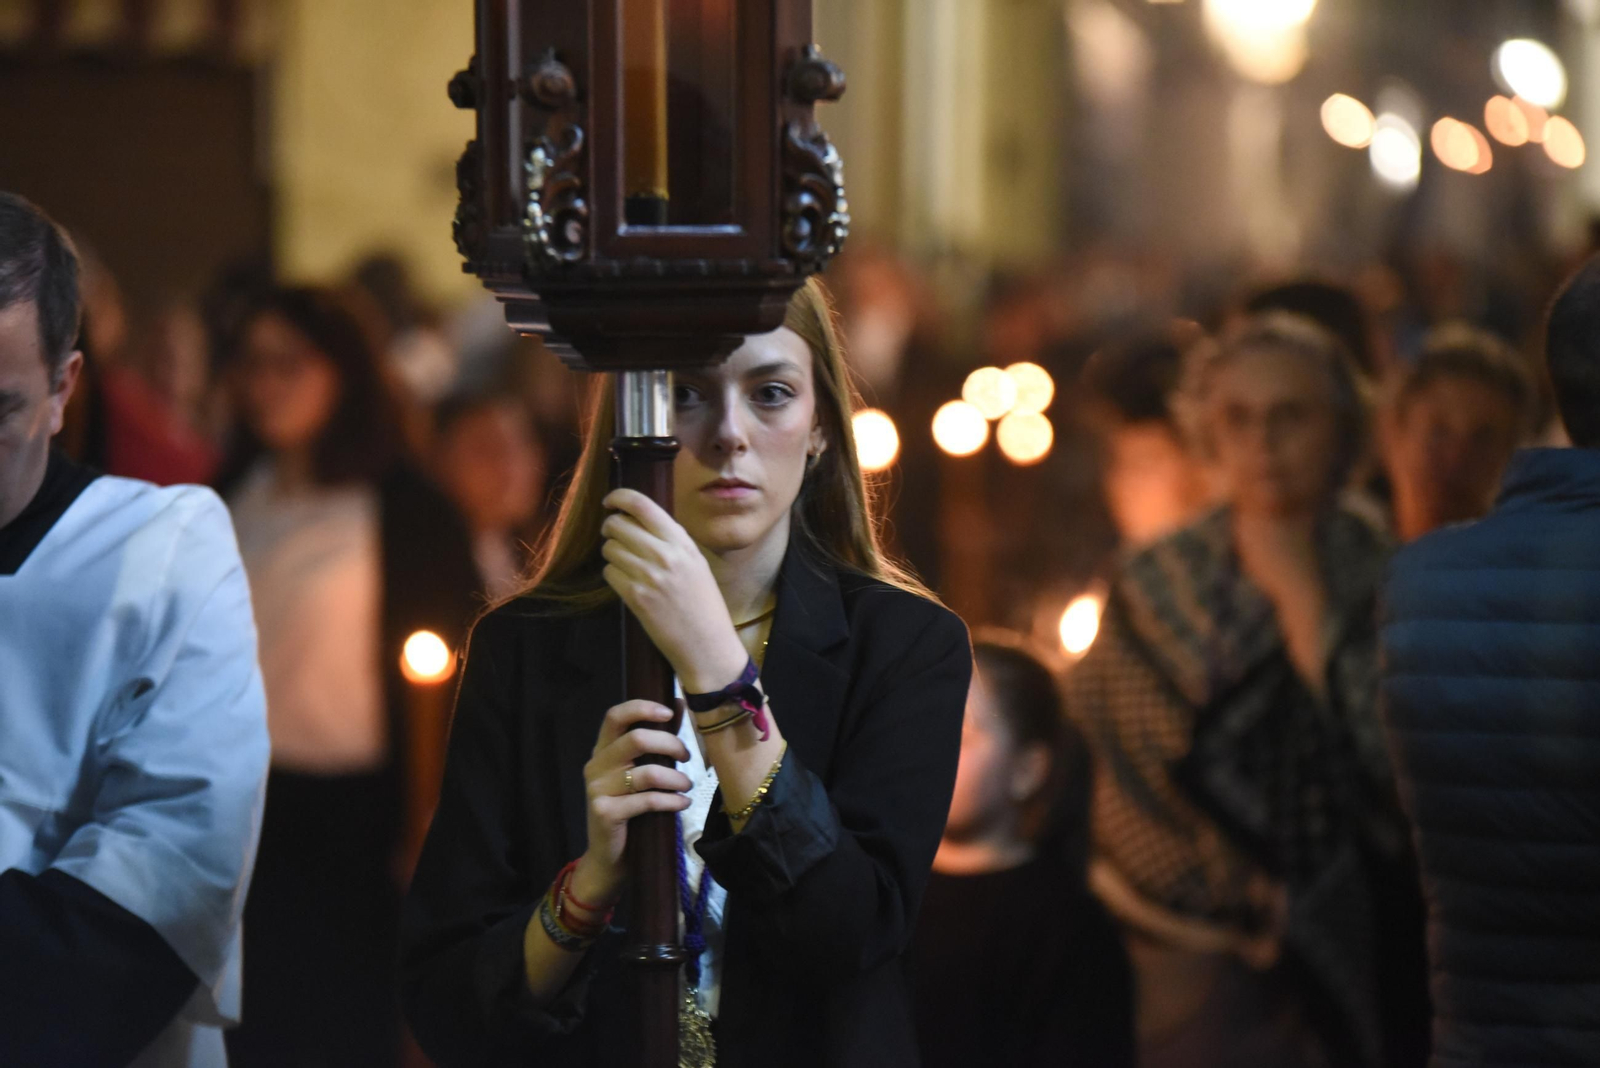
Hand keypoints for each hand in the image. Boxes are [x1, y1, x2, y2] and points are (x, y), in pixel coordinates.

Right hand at [573, 700, 693, 904]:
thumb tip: (678, 703)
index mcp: (602, 750)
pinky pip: (647, 800)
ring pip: (646, 773)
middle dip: (670, 744)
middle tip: (688, 757)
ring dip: (676, 778)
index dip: (641, 708)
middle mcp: (595, 765)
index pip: (614, 715)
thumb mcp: (640, 770)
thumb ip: (657, 738)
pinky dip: (672, 801)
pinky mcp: (605, 813)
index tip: (668, 712)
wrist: (608, 857)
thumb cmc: (629, 809)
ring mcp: (597, 790)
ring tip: (687, 786)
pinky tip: (683, 803)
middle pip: (636, 740)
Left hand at [600, 489, 748, 692]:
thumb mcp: (695, 562)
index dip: (619, 497)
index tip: (610, 501)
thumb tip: (637, 520)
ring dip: (612, 555)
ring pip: (610, 549)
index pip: (642, 505)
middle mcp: (665, 554)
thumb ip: (670, 540)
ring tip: (626, 566)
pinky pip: (609, 573)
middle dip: (610, 529)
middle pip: (618, 526)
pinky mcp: (636, 597)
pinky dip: (613, 576)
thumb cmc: (703, 603)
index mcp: (681, 542)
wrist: (707, 643)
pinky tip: (627, 584)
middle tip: (614, 537)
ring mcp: (649, 576)